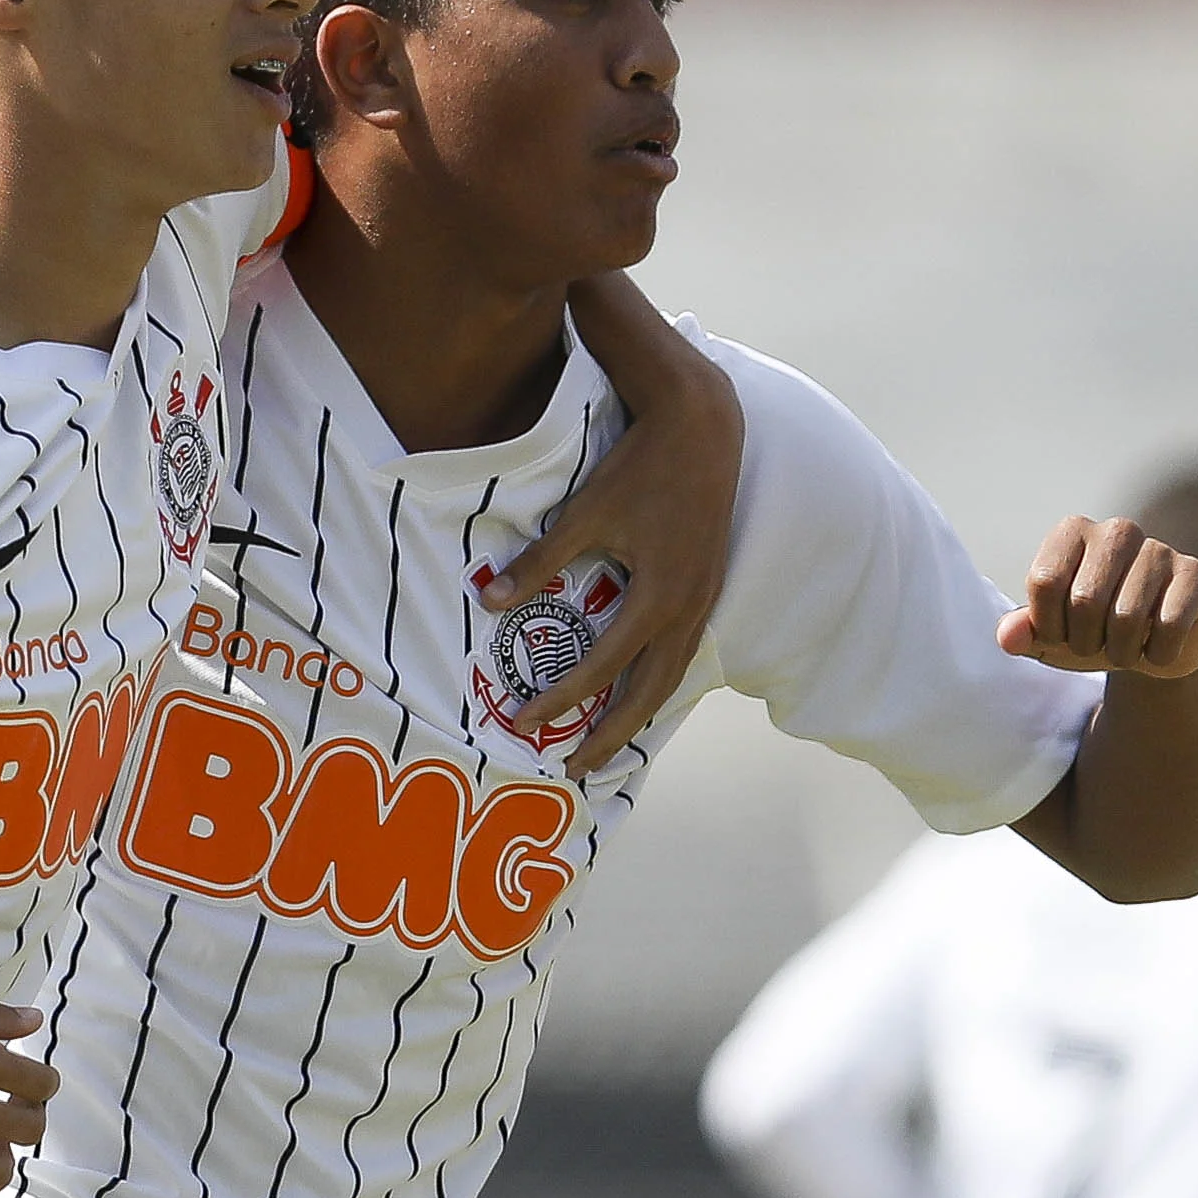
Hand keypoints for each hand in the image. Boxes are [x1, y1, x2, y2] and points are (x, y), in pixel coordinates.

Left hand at [493, 372, 744, 771]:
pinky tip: (641, 688)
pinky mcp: (708, 586)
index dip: (561, 699)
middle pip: (649, 693)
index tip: (524, 721)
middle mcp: (686, 609)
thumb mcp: (584, 512)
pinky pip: (684, 652)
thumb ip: (539, 562)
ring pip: (672, 677)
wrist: (704, 429)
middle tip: (577, 767)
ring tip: (609, 742)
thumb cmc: (639, 468)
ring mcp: (703, 600)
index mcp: (656, 597)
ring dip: (639, 713)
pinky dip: (660, 680)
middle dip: (612, 735)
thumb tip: (489, 602)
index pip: (602, 667)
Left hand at [999, 517, 1197, 679]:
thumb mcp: (1050, 636)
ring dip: (1121, 652)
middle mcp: (1117, 530)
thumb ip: (1022, 632)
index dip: (1048, 625)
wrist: (1153, 646)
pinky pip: (1169, 625)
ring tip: (1125, 649)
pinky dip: (1159, 653)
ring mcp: (1160, 549)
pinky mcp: (1195, 574)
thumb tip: (1007, 637)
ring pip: (1127, 617)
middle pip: (1084, 600)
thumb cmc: (1092, 632)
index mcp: (1073, 531)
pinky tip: (1159, 647)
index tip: (1058, 636)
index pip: (1045, 581)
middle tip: (1095, 646)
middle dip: (1084, 642)